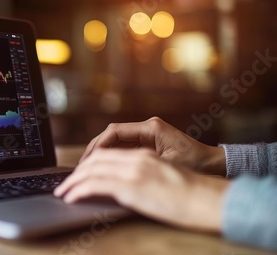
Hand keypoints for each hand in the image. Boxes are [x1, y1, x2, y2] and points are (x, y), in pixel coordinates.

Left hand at [54, 148, 229, 231]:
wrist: (210, 200)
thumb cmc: (194, 194)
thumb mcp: (165, 178)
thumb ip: (143, 176)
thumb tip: (125, 188)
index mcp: (145, 155)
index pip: (107, 152)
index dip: (89, 162)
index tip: (79, 174)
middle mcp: (137, 159)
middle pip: (96, 158)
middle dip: (76, 171)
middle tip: (65, 183)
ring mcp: (134, 171)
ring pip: (91, 169)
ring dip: (72, 181)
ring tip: (62, 191)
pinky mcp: (132, 187)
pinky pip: (95, 185)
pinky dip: (78, 189)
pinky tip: (70, 197)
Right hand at [80, 117, 225, 175]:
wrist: (214, 164)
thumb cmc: (196, 164)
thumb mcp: (167, 165)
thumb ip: (141, 162)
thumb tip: (114, 168)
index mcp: (151, 128)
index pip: (115, 131)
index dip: (98, 145)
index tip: (88, 160)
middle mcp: (147, 127)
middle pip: (111, 135)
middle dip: (95, 150)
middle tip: (82, 166)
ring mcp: (146, 134)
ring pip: (115, 141)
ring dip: (101, 153)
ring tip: (88, 168)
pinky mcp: (147, 142)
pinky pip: (123, 147)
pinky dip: (111, 156)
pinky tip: (103, 168)